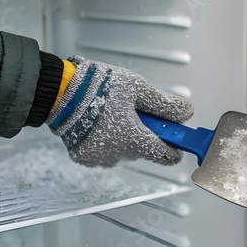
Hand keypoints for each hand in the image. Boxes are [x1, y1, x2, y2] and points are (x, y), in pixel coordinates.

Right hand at [48, 57, 193, 166]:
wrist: (60, 92)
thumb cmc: (99, 87)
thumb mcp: (138, 88)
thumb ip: (164, 103)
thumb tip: (186, 113)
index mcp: (135, 140)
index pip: (167, 156)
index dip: (174, 145)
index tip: (174, 135)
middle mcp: (119, 155)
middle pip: (143, 150)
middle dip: (144, 133)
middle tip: (134, 110)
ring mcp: (99, 159)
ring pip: (122, 151)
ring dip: (122, 137)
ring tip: (111, 112)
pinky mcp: (83, 157)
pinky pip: (102, 152)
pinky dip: (103, 140)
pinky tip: (96, 122)